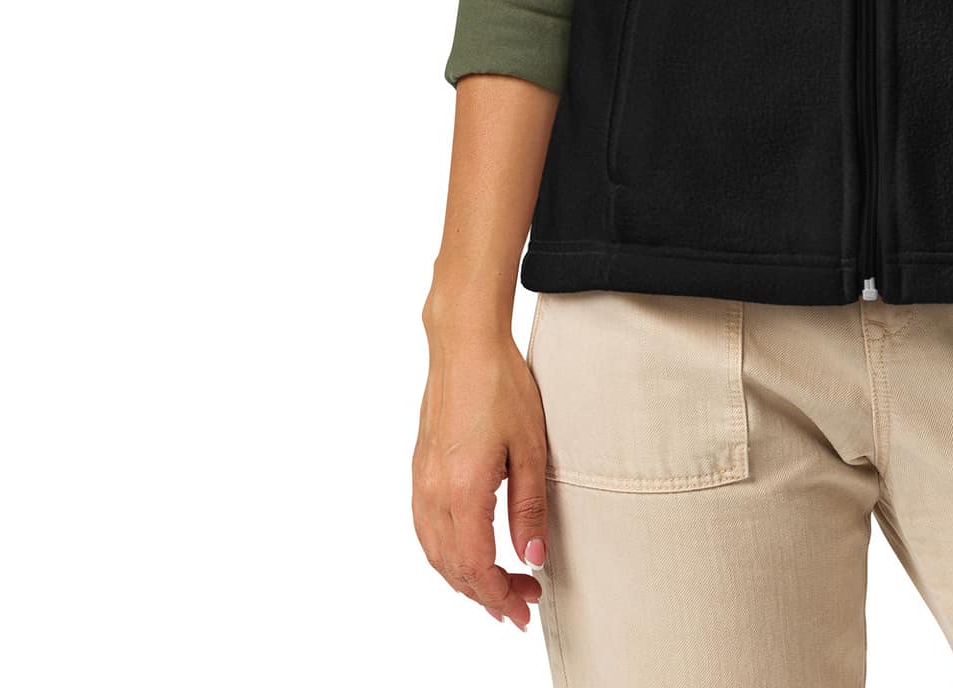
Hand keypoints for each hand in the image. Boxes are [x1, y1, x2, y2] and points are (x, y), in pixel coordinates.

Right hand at [412, 322, 549, 631]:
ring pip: (435, 552)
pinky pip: (426, 529)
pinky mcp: (420, 469)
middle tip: (520, 604)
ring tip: (496, 589)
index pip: (476, 566)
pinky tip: (466, 552)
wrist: (464, 343)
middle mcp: (434, 492)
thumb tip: (533, 557)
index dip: (499, 596)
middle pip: (452, 567)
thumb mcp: (531, 448)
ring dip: (464, 578)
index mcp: (463, 490)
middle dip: (486, 594)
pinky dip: (446, 554)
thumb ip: (529, 508)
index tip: (523, 609)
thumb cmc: (501, 386)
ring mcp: (421, 481)